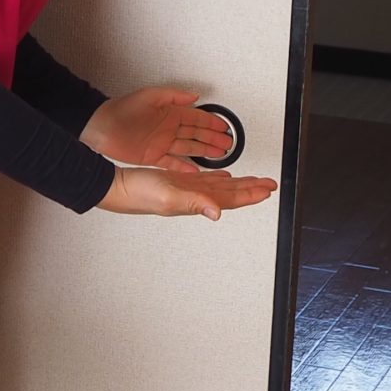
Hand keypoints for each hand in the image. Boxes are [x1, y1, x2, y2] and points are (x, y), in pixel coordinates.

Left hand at [82, 88, 234, 169]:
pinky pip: (174, 163)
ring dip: (204, 153)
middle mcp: (167, 128)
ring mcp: (161, 143)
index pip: (197, 118)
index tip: (225, 127)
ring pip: (189, 148)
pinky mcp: (153, 156)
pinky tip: (196, 170)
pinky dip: (185, 167)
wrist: (100, 128)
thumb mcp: (149, 96)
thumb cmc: (119, 110)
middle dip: (213, 139)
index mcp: (169, 113)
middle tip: (228, 144)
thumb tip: (193, 95)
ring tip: (219, 157)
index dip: (212, 123)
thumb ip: (173, 96)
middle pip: (197, 134)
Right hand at [99, 165, 277, 220]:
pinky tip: (224, 177)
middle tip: (270, 185)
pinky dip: (219, 179)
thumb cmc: (140, 194)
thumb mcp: (169, 197)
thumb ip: (195, 203)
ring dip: (240, 185)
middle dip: (252, 189)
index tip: (268, 190)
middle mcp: (196, 196)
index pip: (232, 199)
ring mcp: (188, 189)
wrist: (120, 187)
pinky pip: (206, 181)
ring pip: (222, 187)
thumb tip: (217, 212)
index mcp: (197, 200)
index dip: (251, 194)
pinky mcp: (180, 181)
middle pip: (232, 194)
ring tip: (255, 182)